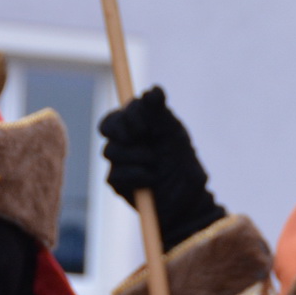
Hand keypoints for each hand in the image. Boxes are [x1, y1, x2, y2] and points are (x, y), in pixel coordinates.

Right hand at [98, 87, 225, 249]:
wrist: (188, 204)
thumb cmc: (184, 168)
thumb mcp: (175, 137)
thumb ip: (161, 114)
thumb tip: (154, 90)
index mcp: (141, 127)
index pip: (121, 112)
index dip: (128, 115)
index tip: (144, 124)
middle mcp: (127, 142)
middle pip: (107, 126)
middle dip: (122, 131)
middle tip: (138, 139)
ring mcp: (120, 162)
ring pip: (111, 151)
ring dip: (137, 157)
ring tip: (155, 165)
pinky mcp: (117, 182)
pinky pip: (116, 174)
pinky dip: (137, 176)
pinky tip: (152, 180)